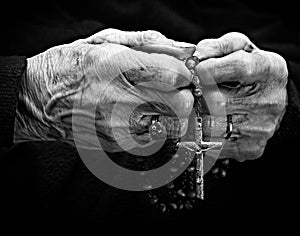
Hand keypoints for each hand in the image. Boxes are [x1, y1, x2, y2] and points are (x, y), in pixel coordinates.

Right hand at [14, 29, 194, 151]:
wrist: (40, 99)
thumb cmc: (71, 66)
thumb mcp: (104, 41)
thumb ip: (147, 43)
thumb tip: (181, 49)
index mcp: (117, 67)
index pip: (175, 75)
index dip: (185, 73)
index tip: (181, 72)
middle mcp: (119, 100)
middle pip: (180, 104)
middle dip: (184, 95)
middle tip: (172, 89)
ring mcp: (118, 127)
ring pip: (171, 125)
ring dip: (171, 112)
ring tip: (152, 101)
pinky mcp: (117, 144)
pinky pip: (152, 137)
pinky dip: (153, 126)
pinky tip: (137, 114)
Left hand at [194, 32, 287, 160]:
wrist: (267, 99)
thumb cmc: (248, 70)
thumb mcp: (238, 49)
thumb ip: (216, 47)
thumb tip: (194, 57)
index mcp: (269, 70)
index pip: (238, 67)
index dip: (209, 69)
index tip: (194, 70)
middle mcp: (269, 102)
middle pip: (218, 102)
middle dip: (195, 96)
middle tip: (187, 91)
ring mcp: (260, 128)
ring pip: (211, 126)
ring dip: (194, 116)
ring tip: (193, 106)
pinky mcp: (249, 147)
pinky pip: (213, 144)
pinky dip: (200, 134)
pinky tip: (202, 122)